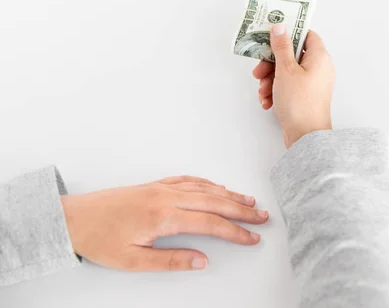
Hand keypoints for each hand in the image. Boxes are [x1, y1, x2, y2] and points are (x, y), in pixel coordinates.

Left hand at [60, 176, 267, 270]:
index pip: (210, 224)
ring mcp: (161, 188)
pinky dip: (208, 183)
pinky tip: (217, 187)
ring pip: (204, 188)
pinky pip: (188, 180)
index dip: (235, 231)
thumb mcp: (132, 260)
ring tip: (249, 201)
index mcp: (163, 217)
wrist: (72, 217)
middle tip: (262, 216)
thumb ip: (170, 260)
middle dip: (241, 210)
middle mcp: (167, 197)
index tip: (253, 237)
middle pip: (214, 202)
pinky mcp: (155, 185)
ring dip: (229, 194)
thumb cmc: (98, 239)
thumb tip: (202, 261)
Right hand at [252, 25, 334, 147]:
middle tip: (259, 72)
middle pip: (292, 55)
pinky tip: (267, 101)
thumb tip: (280, 27)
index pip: (306, 34)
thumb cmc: (299, 102)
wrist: (306, 136)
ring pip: (287, 72)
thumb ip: (281, 47)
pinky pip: (289, 87)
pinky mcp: (306, 97)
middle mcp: (319, 68)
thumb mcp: (285, 70)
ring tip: (263, 91)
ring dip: (271, 80)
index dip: (289, 33)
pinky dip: (276, 91)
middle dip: (271, 63)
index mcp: (319, 57)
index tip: (272, 37)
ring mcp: (313, 83)